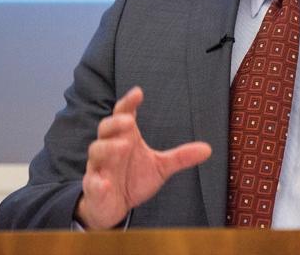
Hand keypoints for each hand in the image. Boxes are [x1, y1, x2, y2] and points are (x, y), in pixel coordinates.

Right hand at [75, 86, 210, 229]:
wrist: (115, 206)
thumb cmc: (134, 178)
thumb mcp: (160, 166)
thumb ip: (181, 156)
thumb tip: (208, 149)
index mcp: (126, 137)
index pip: (124, 114)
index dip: (129, 102)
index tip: (138, 92)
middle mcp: (110, 147)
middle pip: (106, 127)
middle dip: (115, 123)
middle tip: (129, 121)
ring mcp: (99, 166)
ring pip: (96, 151)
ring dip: (108, 148)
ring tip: (124, 146)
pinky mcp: (93, 187)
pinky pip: (91, 182)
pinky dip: (97, 182)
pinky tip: (105, 183)